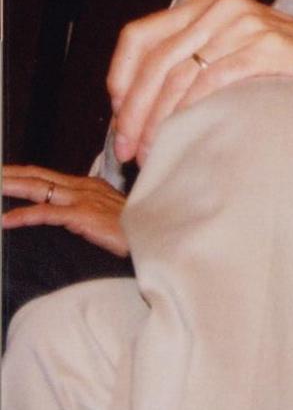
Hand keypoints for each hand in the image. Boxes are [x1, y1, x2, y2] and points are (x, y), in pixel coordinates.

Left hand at [2, 166, 127, 255]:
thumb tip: (69, 217)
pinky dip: (23, 216)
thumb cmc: (139, 231)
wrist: (159, 237)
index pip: (46, 175)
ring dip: (8, 186)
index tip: (2, 173)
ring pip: (37, 188)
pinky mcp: (84, 215)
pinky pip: (46, 213)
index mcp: (90, 186)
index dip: (20, 172)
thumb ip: (89, 211)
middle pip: (36, 176)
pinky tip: (5, 220)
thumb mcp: (111, 216)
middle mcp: (85, 187)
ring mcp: (84, 200)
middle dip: (8, 174)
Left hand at [107, 0, 292, 165]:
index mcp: (213, 4)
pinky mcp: (268, 46)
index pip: (140, 37)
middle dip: (132, 110)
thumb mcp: (245, 58)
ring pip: (177, 72)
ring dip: (156, 117)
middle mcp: (225, 7)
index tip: (119, 120)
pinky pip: (211, 79)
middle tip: (128, 149)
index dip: (119, 81)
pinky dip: (190, 111)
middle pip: (153, 59)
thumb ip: (202, 65)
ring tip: (153, 152)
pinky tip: (186, 135)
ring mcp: (247, 24)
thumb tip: (144, 105)